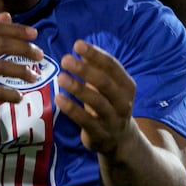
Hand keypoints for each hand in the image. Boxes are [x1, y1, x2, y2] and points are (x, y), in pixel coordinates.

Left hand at [56, 39, 135, 153]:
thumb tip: (80, 46)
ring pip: (96, 102)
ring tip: (61, 77)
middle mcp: (123, 102)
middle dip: (85, 70)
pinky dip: (72, 109)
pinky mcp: (99, 134)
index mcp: (126, 85)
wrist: (119, 140)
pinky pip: (85, 121)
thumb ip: (95, 67)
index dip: (95, 54)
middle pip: (105, 83)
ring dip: (78, 88)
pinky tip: (59, 99)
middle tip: (65, 59)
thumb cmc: (109, 104)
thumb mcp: (107, 85)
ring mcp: (112, 119)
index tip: (77, 44)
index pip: (112, 66)